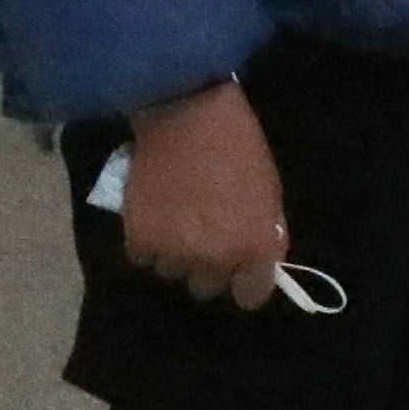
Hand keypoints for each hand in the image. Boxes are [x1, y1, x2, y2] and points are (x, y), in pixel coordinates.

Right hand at [117, 79, 296, 311]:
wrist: (186, 113)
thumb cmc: (237, 145)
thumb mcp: (268, 191)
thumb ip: (263, 234)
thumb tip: (255, 261)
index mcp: (254, 247)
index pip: (250, 297)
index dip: (245, 282)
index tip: (239, 267)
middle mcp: (215, 259)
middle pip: (208, 287)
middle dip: (207, 264)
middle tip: (203, 233)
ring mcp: (175, 252)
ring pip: (172, 272)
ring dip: (174, 253)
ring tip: (174, 218)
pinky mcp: (140, 239)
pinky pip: (143, 258)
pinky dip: (146, 241)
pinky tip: (153, 214)